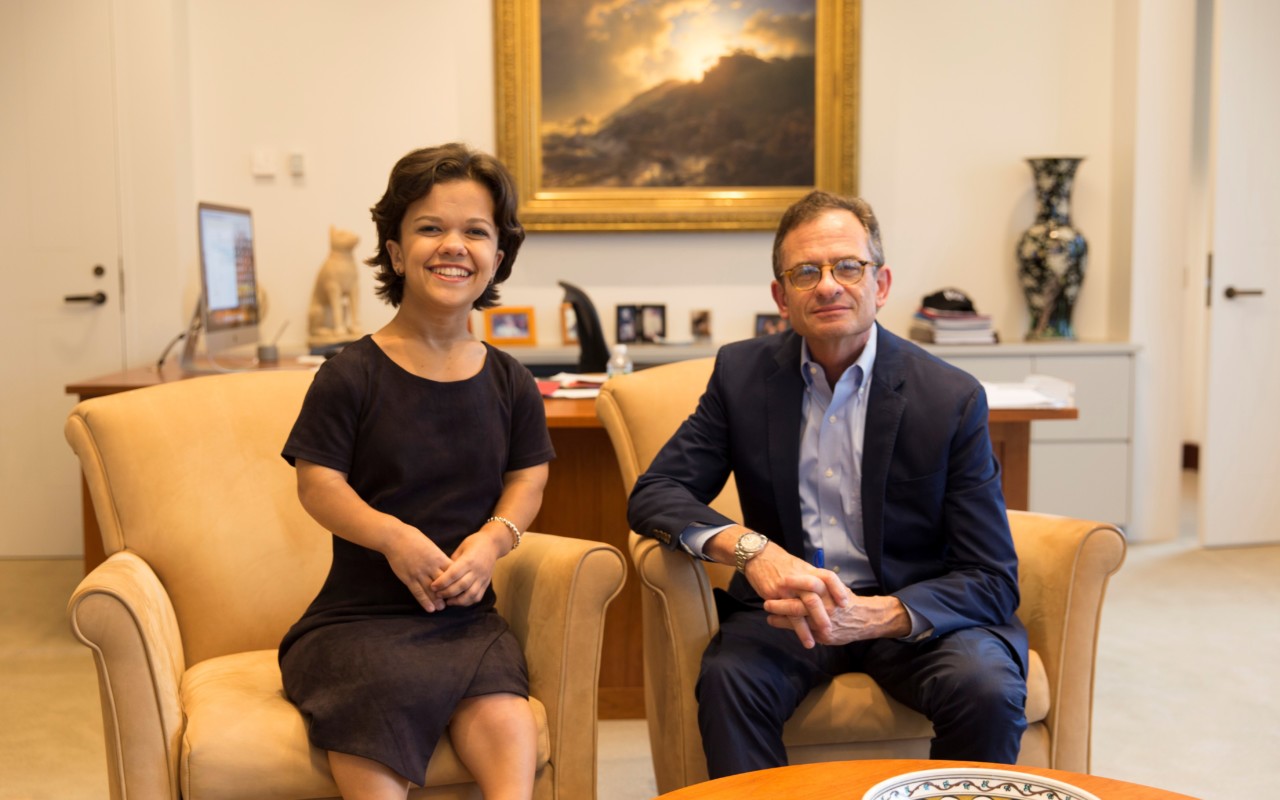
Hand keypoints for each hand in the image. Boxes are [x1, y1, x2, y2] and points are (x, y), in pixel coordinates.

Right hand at [383, 525, 452, 611]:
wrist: (396, 538)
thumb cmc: (414, 539)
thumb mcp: (431, 546)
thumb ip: (439, 557)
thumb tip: (447, 565)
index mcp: (438, 557)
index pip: (452, 572)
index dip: (457, 581)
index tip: (460, 588)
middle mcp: (430, 566)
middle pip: (444, 583)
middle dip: (449, 593)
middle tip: (454, 601)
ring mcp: (419, 573)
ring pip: (431, 590)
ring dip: (437, 600)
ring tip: (441, 608)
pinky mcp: (408, 578)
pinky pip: (418, 592)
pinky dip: (424, 601)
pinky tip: (429, 608)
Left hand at [430, 528, 502, 606]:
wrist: (493, 544)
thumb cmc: (474, 543)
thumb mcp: (461, 548)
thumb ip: (452, 562)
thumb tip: (441, 575)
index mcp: (469, 560)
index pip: (453, 574)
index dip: (442, 582)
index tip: (432, 586)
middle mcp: (477, 570)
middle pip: (461, 586)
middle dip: (447, 593)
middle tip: (436, 595)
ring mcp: (483, 578)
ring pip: (470, 594)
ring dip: (457, 601)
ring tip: (447, 601)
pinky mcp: (486, 583)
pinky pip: (477, 596)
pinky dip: (467, 602)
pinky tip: (458, 601)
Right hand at [743, 546, 846, 647]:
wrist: (760, 556)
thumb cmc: (783, 564)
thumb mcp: (801, 568)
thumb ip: (814, 580)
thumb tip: (827, 593)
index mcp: (809, 571)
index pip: (828, 578)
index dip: (837, 590)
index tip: (844, 604)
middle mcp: (798, 579)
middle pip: (814, 598)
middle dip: (821, 617)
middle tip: (829, 631)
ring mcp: (786, 588)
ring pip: (798, 610)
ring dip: (805, 629)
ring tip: (811, 643)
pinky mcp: (773, 595)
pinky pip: (784, 613)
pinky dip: (789, 626)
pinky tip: (792, 635)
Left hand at [763, 574, 910, 645]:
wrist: (865, 619)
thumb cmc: (846, 600)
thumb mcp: (835, 585)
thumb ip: (820, 581)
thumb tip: (801, 573)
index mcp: (829, 592)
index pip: (811, 584)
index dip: (794, 583)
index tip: (780, 580)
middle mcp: (827, 607)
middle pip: (799, 604)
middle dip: (781, 603)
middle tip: (767, 599)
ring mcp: (824, 623)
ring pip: (798, 619)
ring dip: (780, 615)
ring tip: (767, 612)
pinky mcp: (823, 635)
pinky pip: (802, 631)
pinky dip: (785, 626)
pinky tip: (774, 621)